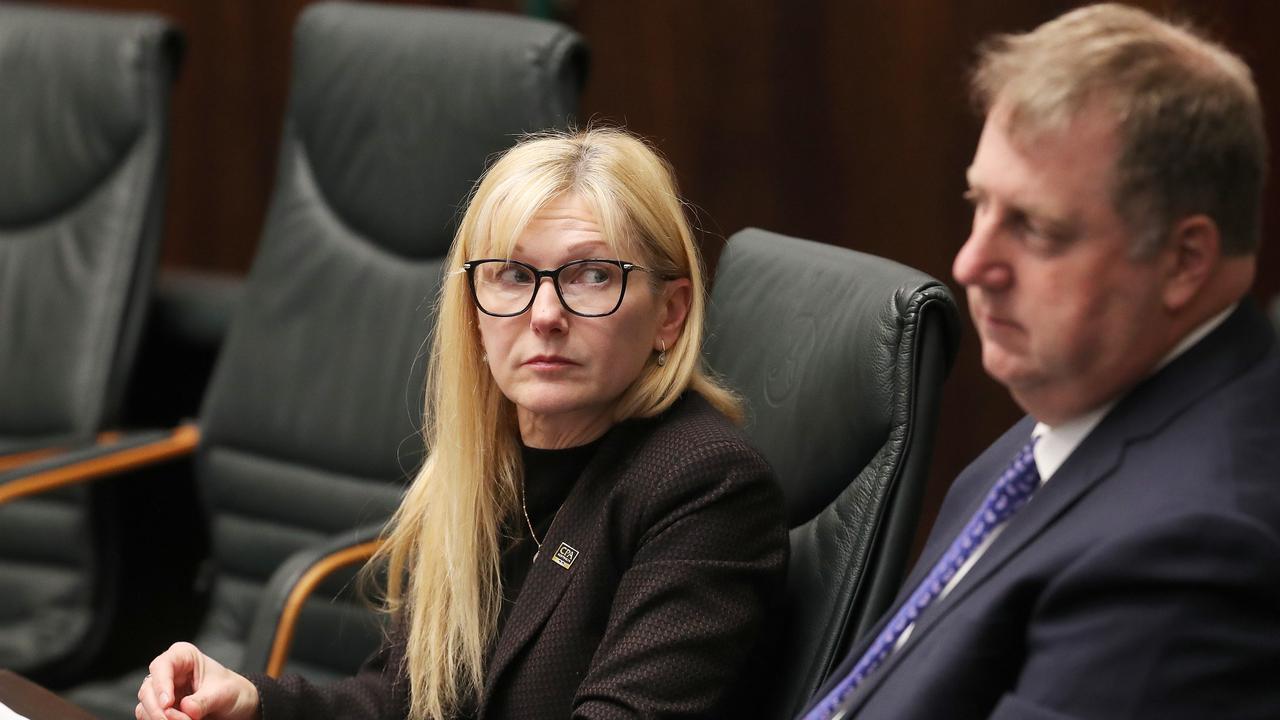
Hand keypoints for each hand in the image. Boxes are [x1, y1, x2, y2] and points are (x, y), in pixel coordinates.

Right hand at [135, 642, 259, 719]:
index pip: (162, 665)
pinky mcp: (160, 709)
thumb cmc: (232, 691)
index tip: (167, 703)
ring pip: (145, 706)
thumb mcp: (223, 694)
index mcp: (183, 656)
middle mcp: (168, 672)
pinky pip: (149, 717)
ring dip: (160, 718)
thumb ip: (204, 701)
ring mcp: (162, 692)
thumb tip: (187, 709)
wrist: (238, 706)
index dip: (161, 684)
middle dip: (160, 709)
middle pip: (148, 689)